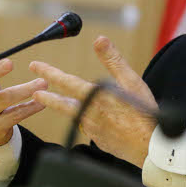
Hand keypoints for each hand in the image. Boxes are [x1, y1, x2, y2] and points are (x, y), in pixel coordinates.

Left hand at [29, 36, 158, 167]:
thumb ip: (113, 60)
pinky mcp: (98, 141)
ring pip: (72, 115)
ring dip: (60, 106)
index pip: (66, 82)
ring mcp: (92, 130)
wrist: (151, 147)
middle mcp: (89, 114)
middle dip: (46, 95)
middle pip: (61, 103)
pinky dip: (82, 118)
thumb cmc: (144, 112)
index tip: (35, 65)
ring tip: (50, 101)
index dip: (49, 72)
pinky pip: (86, 127)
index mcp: (95, 96)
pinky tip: (86, 116)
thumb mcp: (132, 81)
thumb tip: (99, 39)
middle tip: (34, 91)